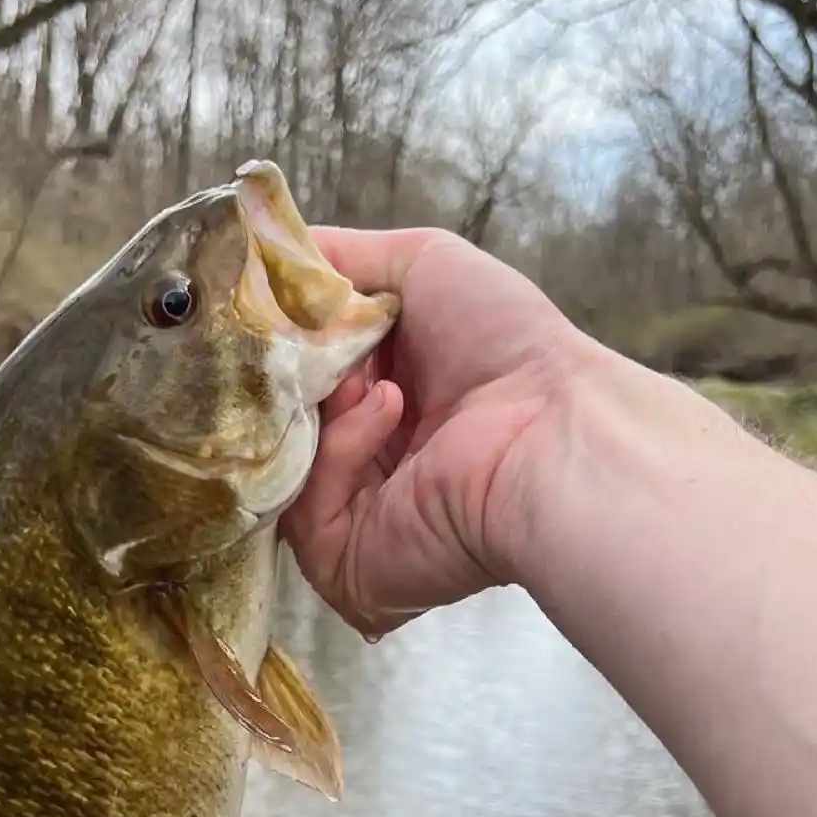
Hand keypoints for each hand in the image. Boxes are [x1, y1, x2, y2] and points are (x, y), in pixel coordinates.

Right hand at [281, 226, 590, 639]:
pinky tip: (390, 412)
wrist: (550, 431)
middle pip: (283, 424)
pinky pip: (304, 509)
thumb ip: (343, 258)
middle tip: (304, 337)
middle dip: (292, 374)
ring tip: (370, 375)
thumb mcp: (424, 263)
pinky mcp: (347, 569)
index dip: (283, 343)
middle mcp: (373, 465)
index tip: (266, 307)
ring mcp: (357, 521)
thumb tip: (266, 247)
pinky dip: (340, 450)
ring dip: (321, 407)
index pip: (303, 380)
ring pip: (283, 466)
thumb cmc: (504, 345)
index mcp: (390, 404)